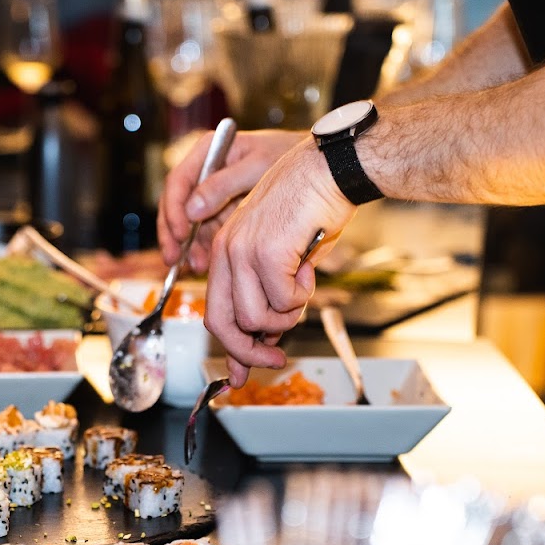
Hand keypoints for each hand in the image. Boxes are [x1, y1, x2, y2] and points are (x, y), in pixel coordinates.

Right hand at [157, 129, 303, 273]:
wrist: (321, 164)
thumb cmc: (292, 154)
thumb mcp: (257, 165)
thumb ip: (223, 185)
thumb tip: (191, 209)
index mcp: (210, 152)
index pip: (178, 182)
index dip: (173, 210)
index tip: (180, 233)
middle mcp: (208, 173)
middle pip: (179, 206)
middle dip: (176, 235)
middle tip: (174, 259)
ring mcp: (216, 195)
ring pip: (193, 225)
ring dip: (192, 246)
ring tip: (196, 267)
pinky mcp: (228, 212)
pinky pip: (210, 233)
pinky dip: (208, 249)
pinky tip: (208, 265)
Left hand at [202, 141, 355, 386]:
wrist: (330, 170)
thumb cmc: (312, 210)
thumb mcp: (283, 259)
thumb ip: (269, 297)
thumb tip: (268, 341)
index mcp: (224, 251)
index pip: (214, 312)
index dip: (230, 348)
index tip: (241, 374)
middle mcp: (225, 250)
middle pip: (223, 323)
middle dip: (249, 352)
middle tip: (278, 359)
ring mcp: (243, 251)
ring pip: (255, 318)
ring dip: (286, 316)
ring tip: (302, 288)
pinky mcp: (267, 252)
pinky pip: (283, 301)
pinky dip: (302, 295)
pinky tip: (308, 268)